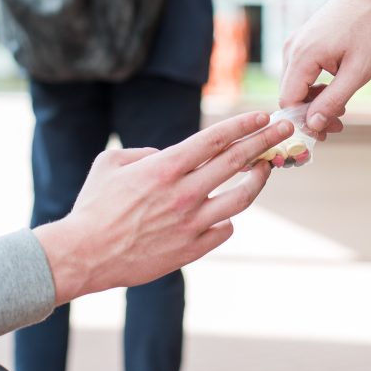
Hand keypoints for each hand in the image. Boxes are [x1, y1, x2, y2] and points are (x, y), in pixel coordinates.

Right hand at [33, 112, 290, 303]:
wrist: (85, 254)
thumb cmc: (94, 206)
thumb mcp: (111, 163)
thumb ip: (144, 152)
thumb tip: (167, 154)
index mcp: (165, 167)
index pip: (216, 138)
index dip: (244, 125)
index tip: (264, 116)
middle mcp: (185, 192)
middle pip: (237, 161)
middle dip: (266, 140)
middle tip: (285, 129)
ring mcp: (192, 223)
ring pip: (241, 197)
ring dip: (259, 178)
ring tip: (266, 168)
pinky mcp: (191, 249)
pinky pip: (224, 229)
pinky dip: (228, 217)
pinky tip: (226, 211)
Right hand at [280, 0, 370, 136]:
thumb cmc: (368, 28)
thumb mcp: (358, 71)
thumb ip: (333, 100)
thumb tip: (313, 126)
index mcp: (301, 56)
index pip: (288, 102)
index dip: (303, 122)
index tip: (326, 135)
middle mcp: (291, 49)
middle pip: (289, 94)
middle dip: (310, 114)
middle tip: (338, 126)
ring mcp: (295, 43)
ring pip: (295, 84)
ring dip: (313, 101)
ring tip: (341, 109)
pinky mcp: (302, 41)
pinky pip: (301, 72)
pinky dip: (314, 86)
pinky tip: (335, 90)